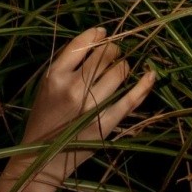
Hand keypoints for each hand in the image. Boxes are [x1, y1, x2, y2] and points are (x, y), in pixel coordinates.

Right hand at [18, 25, 154, 186]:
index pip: (81, 45)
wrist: (40, 158)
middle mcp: (73, 88)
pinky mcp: (105, 123)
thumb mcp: (45, 86)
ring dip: (124, 64)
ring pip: (118, 72)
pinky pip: (130, 100)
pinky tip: (151, 75)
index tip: (103, 33)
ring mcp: (91, 107)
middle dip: (113, 48)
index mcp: (54, 76)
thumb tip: (95, 39)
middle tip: (114, 51)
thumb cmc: (43, 118)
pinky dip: (143, 85)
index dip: (96, 35)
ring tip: (122, 65)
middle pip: (104, 55)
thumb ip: (65, 65)